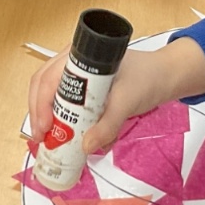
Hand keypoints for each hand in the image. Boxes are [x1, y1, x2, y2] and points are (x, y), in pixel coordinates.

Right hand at [28, 38, 204, 154]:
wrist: (165, 76)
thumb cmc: (146, 79)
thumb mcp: (127, 103)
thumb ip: (108, 125)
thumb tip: (85, 147)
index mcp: (79, 57)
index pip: (46, 79)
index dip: (39, 105)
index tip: (44, 129)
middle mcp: (72, 62)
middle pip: (42, 87)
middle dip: (39, 114)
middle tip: (41, 139)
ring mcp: (76, 75)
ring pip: (50, 95)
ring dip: (47, 118)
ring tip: (49, 140)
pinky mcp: (84, 88)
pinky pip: (65, 102)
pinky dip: (62, 120)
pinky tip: (65, 135)